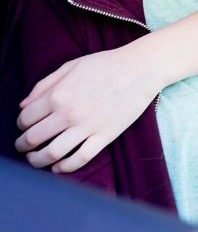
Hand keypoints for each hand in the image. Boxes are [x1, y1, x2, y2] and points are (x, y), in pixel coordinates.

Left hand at [15, 47, 163, 172]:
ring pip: (53, 153)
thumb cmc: (107, 64)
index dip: (20, 125)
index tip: (24, 127)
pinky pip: (81, 158)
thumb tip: (23, 106)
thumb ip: (44, 85)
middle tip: (24, 147)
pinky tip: (59, 166)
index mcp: (58, 94)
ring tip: (36, 159)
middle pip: (34, 139)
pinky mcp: (106, 135)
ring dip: (38, 160)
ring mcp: (88, 126)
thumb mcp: (71, 66)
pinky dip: (65, 167)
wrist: (142, 68)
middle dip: (23, 146)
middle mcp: (69, 113)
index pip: (25, 118)